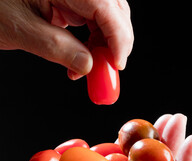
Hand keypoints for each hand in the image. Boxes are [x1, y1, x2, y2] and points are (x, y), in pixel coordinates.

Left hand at [0, 0, 133, 79]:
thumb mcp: (20, 29)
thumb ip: (57, 48)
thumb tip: (89, 65)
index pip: (108, 9)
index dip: (119, 39)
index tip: (117, 65)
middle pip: (115, 12)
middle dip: (116, 43)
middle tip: (107, 70)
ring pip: (109, 17)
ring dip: (106, 45)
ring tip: (93, 66)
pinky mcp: (71, 0)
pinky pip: (94, 20)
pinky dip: (95, 41)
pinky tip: (85, 56)